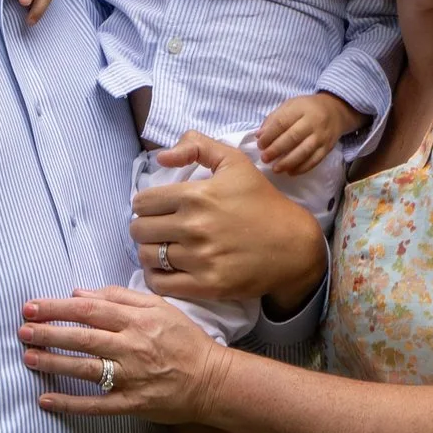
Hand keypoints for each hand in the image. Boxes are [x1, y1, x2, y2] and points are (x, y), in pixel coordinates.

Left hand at [19, 285, 238, 421]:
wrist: (213, 380)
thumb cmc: (185, 340)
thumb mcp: (159, 308)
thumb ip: (120, 297)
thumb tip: (80, 292)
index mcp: (136, 321)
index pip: (89, 310)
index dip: (57, 307)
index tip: (31, 306)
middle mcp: (131, 347)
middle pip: (83, 337)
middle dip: (49, 333)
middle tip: (22, 330)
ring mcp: (131, 377)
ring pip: (86, 369)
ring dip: (54, 362)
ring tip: (28, 358)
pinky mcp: (132, 403)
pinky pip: (96, 405)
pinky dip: (70, 403)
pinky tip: (46, 399)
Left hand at [130, 134, 327, 311]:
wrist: (294, 245)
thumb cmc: (262, 202)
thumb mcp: (235, 162)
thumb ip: (196, 146)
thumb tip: (162, 157)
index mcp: (195, 195)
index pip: (142, 202)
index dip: (146, 205)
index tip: (157, 209)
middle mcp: (194, 227)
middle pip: (139, 230)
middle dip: (145, 228)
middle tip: (159, 229)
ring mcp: (200, 259)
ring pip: (147, 256)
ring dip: (150, 252)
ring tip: (163, 248)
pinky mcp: (207, 285)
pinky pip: (160, 284)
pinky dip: (157, 277)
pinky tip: (166, 269)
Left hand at [255, 91, 363, 176]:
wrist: (336, 110)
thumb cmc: (307, 108)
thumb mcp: (291, 105)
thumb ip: (274, 119)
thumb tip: (259, 136)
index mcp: (301, 108)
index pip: (282, 122)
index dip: (269, 135)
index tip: (260, 144)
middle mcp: (313, 122)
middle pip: (293, 137)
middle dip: (276, 150)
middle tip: (265, 158)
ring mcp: (321, 136)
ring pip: (304, 151)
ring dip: (288, 162)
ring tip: (275, 169)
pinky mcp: (327, 148)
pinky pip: (315, 160)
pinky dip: (302, 168)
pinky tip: (290, 172)